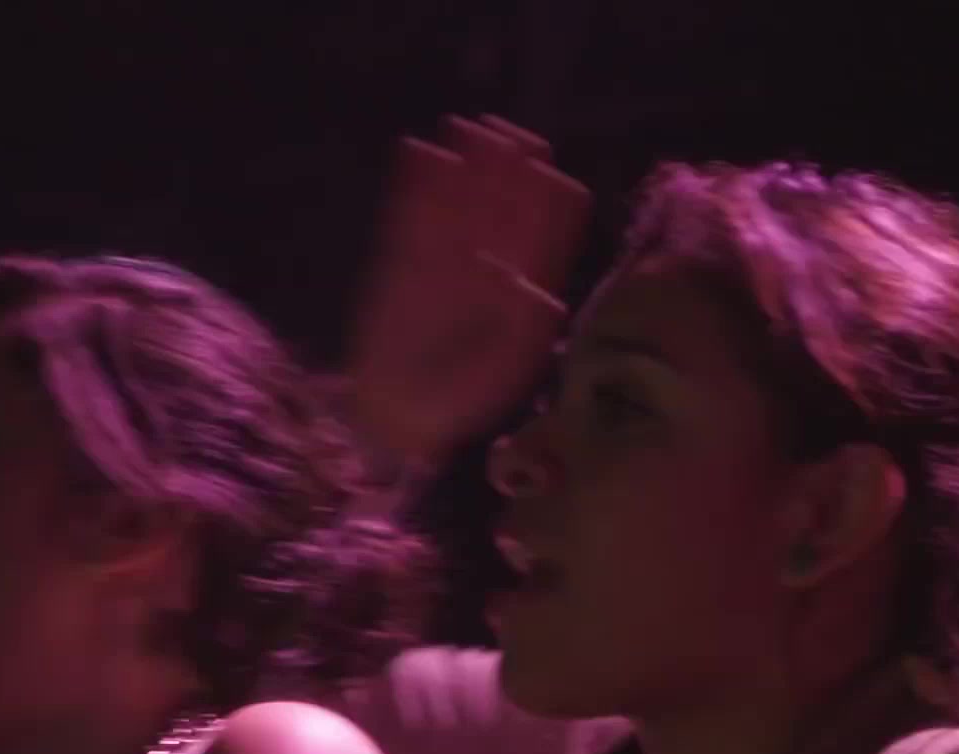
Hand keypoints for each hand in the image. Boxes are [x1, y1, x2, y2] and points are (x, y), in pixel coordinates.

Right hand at [345, 115, 591, 463]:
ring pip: (461, 207)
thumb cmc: (462, 400)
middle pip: (505, 213)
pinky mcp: (402, 265)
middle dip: (511, 173)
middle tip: (514, 133)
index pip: (544, 241)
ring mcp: (445, 265)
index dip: (551, 207)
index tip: (556, 176)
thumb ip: (522, 327)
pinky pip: (412, 219)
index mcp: (523, 297)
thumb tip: (533, 283)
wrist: (402, 420)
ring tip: (467, 127)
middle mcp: (489, 273)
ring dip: (466, 168)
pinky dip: (416, 187)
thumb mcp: (504, 369)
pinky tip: (420, 150)